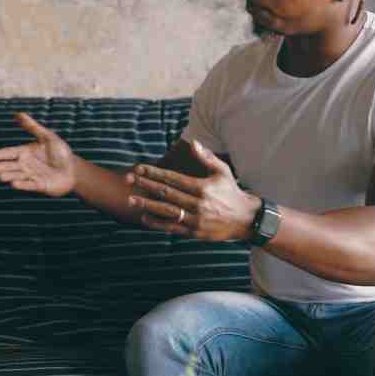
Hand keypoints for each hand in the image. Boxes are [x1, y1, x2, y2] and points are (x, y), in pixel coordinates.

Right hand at [0, 112, 77, 196]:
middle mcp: (25, 165)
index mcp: (25, 152)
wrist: (74, 170)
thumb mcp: (47, 137)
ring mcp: (31, 176)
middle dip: (1, 167)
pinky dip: (22, 185)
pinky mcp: (39, 186)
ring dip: (8, 176)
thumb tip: (18, 113)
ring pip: (16, 176)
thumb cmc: (61, 152)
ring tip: (1, 176)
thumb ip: (33, 127)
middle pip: (9, 166)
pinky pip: (29, 185)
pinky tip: (14, 184)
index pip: (9, 153)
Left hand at [126, 139, 260, 240]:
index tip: (139, 167)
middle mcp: (197, 204)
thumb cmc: (232, 192)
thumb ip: (206, 157)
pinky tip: (144, 217)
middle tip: (128, 179)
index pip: (172, 178)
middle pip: (166, 193)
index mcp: (202, 187)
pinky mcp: (195, 233)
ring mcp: (195, 219)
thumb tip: (193, 142)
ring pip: (166, 211)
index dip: (154, 172)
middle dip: (145, 185)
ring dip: (147, 205)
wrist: (246, 219)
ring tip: (131, 199)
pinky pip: (172, 227)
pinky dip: (157, 223)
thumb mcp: (223, 171)